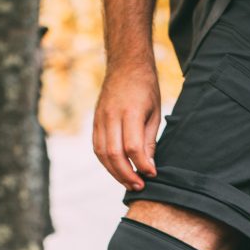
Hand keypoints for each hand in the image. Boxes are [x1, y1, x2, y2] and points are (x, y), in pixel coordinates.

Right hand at [93, 59, 160, 189]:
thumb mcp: (154, 112)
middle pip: (114, 153)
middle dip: (127, 174)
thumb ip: (149, 140)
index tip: (152, 174)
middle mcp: (111, 115)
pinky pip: (97, 147)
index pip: (132, 146)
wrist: (125, 64)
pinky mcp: (95, 121)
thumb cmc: (145, 88)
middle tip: (139, 186)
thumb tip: (148, 167)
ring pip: (102, 153)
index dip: (141, 165)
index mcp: (129, 111)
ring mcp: (100, 118)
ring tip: (129, 183)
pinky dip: (106, 162)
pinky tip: (118, 170)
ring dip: (115, 172)